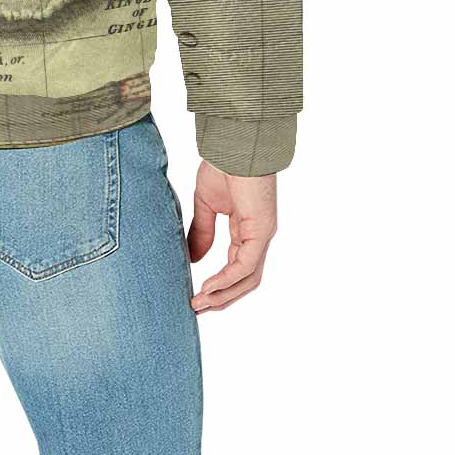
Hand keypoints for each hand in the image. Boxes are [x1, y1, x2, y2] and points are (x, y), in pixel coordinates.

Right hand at [188, 161, 276, 312]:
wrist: (232, 146)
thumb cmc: (222, 167)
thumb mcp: (205, 204)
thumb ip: (202, 232)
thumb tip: (193, 259)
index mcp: (245, 230)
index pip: (236, 267)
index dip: (218, 284)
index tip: (196, 295)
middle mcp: (257, 237)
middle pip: (245, 280)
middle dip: (221, 297)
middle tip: (198, 308)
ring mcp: (261, 235)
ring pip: (247, 278)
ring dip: (224, 294)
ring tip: (201, 303)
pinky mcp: (261, 231)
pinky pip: (245, 265)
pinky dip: (227, 279)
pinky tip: (209, 286)